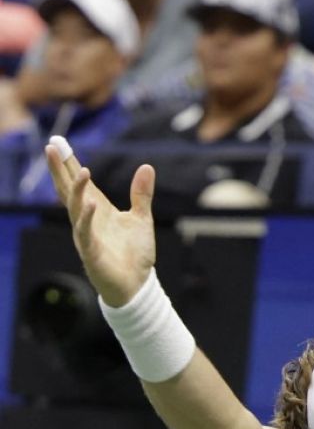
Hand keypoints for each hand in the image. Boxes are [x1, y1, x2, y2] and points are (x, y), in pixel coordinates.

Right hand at [46, 141, 157, 307]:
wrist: (137, 285)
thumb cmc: (135, 253)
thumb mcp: (141, 218)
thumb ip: (141, 194)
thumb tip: (147, 166)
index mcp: (97, 209)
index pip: (79, 182)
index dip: (68, 164)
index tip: (58, 143)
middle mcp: (87, 219)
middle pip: (68, 191)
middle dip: (59, 170)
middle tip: (51, 147)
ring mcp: (86, 235)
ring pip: (75, 209)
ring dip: (76, 190)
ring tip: (82, 171)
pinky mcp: (92, 252)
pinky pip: (86, 232)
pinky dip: (86, 218)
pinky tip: (90, 204)